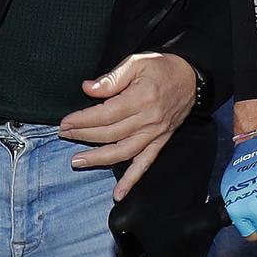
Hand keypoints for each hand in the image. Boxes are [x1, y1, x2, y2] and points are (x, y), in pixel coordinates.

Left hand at [59, 52, 196, 198]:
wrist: (191, 77)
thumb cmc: (162, 67)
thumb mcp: (136, 62)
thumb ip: (112, 78)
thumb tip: (88, 89)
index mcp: (141, 98)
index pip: (106, 114)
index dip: (83, 120)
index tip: (66, 122)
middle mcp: (148, 119)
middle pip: (110, 133)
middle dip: (83, 135)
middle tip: (64, 134)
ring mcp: (155, 133)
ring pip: (123, 152)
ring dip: (98, 159)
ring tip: (78, 161)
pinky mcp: (160, 141)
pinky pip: (145, 163)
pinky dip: (132, 180)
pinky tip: (119, 193)